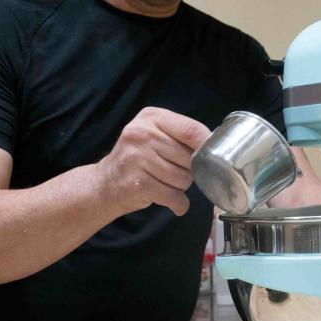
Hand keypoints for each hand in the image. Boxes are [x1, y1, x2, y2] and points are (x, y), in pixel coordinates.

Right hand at [96, 107, 210, 216]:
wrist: (104, 183)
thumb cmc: (138, 158)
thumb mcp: (154, 134)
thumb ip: (181, 135)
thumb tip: (215, 145)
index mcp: (151, 117)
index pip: (191, 130)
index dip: (207, 145)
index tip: (213, 155)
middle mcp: (142, 134)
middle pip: (190, 158)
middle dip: (191, 170)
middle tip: (175, 171)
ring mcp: (137, 158)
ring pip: (184, 179)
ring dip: (182, 187)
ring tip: (166, 183)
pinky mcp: (137, 183)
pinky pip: (173, 196)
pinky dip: (178, 203)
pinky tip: (171, 200)